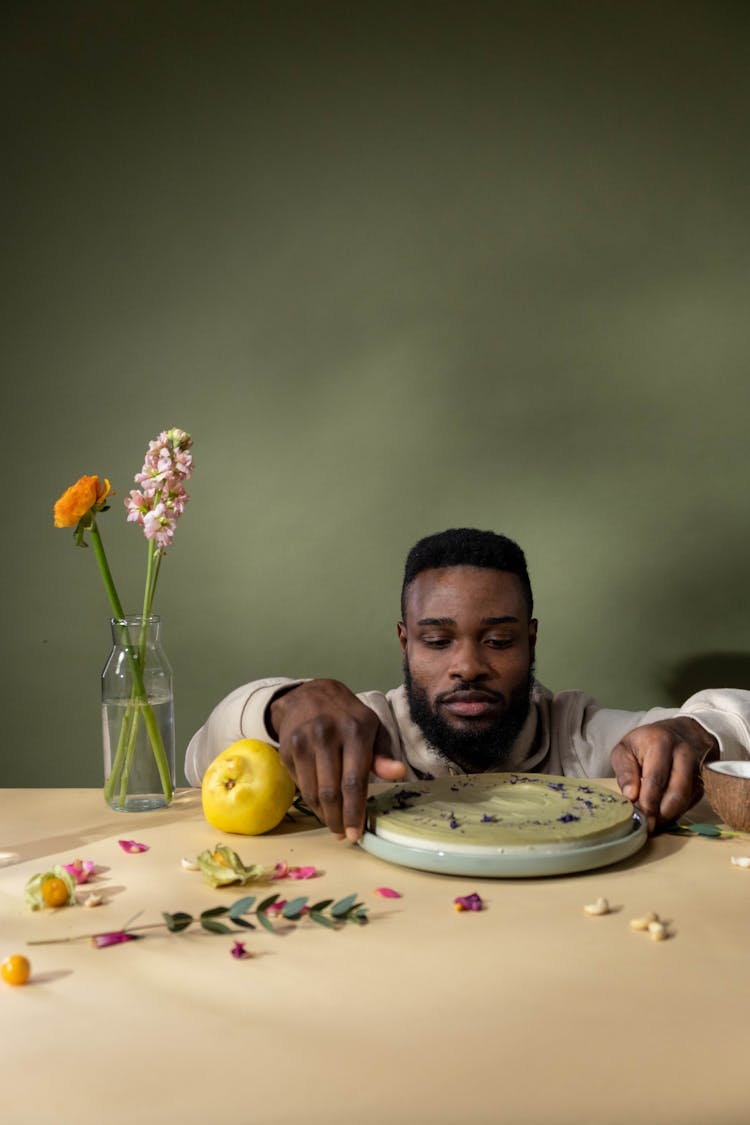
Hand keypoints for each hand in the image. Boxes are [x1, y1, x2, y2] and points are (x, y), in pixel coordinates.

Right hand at [270, 679, 405, 840]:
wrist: (309, 694)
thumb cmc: (348, 716)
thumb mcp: (371, 728)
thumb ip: (383, 753)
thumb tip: (399, 773)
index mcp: (355, 730)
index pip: (354, 780)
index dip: (355, 811)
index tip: (356, 833)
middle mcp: (326, 735)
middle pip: (331, 791)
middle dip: (338, 819)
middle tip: (344, 835)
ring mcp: (302, 742)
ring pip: (312, 792)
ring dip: (323, 814)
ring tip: (334, 823)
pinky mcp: (286, 749)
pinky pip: (300, 785)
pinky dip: (311, 801)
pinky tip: (321, 806)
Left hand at [610, 717, 718, 830]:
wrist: (683, 732)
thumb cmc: (648, 742)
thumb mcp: (626, 748)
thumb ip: (624, 770)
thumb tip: (630, 796)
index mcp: (661, 742)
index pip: (655, 779)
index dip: (647, 802)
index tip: (638, 817)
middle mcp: (684, 754)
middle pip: (676, 793)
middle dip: (660, 814)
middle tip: (646, 826)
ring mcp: (698, 768)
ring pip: (686, 800)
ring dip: (668, 816)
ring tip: (653, 822)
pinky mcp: (704, 781)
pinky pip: (691, 802)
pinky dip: (676, 812)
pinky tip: (663, 813)